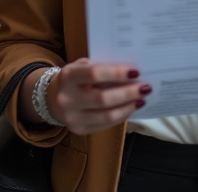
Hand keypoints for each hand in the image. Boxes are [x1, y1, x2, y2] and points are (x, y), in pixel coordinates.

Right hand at [19, 58, 151, 134]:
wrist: (51, 99)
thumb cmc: (74, 78)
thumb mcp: (81, 66)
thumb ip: (100, 67)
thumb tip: (131, 71)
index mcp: (68, 76)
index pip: (94, 74)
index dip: (116, 73)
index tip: (136, 71)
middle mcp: (67, 99)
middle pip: (103, 99)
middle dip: (128, 93)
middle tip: (146, 87)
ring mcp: (72, 118)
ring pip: (106, 116)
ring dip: (128, 107)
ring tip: (142, 99)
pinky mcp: (79, 130)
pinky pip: (105, 125)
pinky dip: (121, 116)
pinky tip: (131, 108)